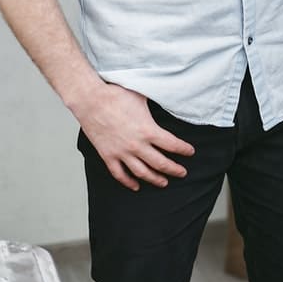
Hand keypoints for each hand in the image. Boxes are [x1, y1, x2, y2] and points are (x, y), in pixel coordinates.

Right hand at [76, 82, 194, 190]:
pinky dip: (128, 182)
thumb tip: (170, 96)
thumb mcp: (142, 96)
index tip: (191, 152)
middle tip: (182, 173)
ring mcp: (122, 153)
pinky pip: (120, 174)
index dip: (184, 150)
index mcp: (148, 130)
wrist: (91, 101)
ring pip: (142, 173)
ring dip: (155, 179)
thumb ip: (157, 101)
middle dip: (174, 169)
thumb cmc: (116, 95)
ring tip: (164, 182)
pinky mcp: (108, 156)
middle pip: (160, 163)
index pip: (172, 145)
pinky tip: (136, 186)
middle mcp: (137, 145)